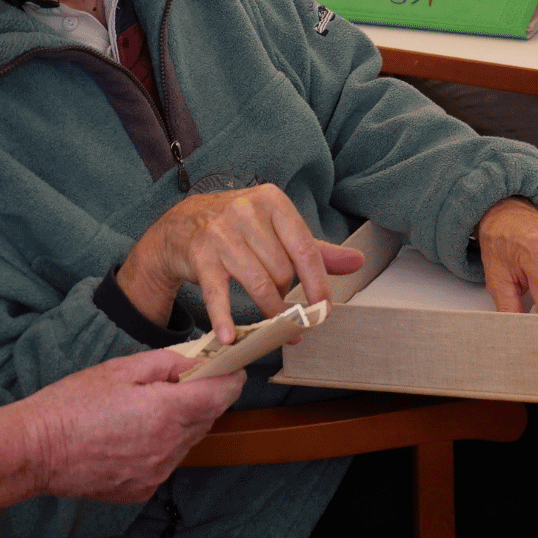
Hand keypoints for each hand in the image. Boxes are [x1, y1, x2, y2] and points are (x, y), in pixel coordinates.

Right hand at [23, 349, 243, 502]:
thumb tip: (195, 362)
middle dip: (202, 399)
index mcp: (166, 413)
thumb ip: (166, 364)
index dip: (231, 379)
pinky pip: (165, 463)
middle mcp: (168, 448)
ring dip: (181, 424)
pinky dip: (160, 447)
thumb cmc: (72, 404)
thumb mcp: (121, 369)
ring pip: (187, 443)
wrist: (36, 451)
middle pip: (206, 419)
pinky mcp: (142, 490)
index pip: (221, 396)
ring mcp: (156, 473)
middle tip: (183, 381)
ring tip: (149, 408)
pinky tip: (132, 435)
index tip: (232, 369)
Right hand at [119, 184, 364, 341]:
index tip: (324, 309)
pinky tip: (229, 336)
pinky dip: (225, 318)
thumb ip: (316, 249)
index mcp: (272, 200)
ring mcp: (221, 233)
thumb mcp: (276, 229)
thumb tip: (357, 261)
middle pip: (282, 269)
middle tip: (285, 309)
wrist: (180, 225)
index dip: (318, 284)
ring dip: (269, 311)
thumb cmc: (238, 228)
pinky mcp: (200, 256)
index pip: (305, 248)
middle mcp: (246, 211)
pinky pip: (219, 293)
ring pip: (259, 283)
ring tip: (273, 327)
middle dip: (286, 295)